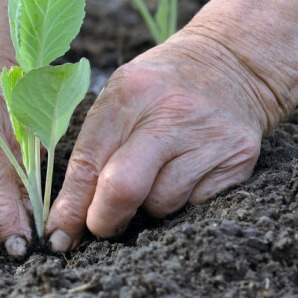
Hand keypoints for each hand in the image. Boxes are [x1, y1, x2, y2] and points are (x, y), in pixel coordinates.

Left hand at [45, 32, 270, 250]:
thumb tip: (67, 212)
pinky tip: (183, 173)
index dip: (70, 206)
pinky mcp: (238, 161)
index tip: (59, 234)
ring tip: (153, 176)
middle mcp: (171, 115)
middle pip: (124, 189)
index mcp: (129, 94)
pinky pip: (194, 206)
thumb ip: (92, 146)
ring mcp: (209, 139)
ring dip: (146, 207)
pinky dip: (180, 201)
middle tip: (98, 226)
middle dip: (103, 220)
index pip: (88, 162)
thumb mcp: (119, 95)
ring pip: (160, 204)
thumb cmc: (159, 87)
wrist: (234, 63)